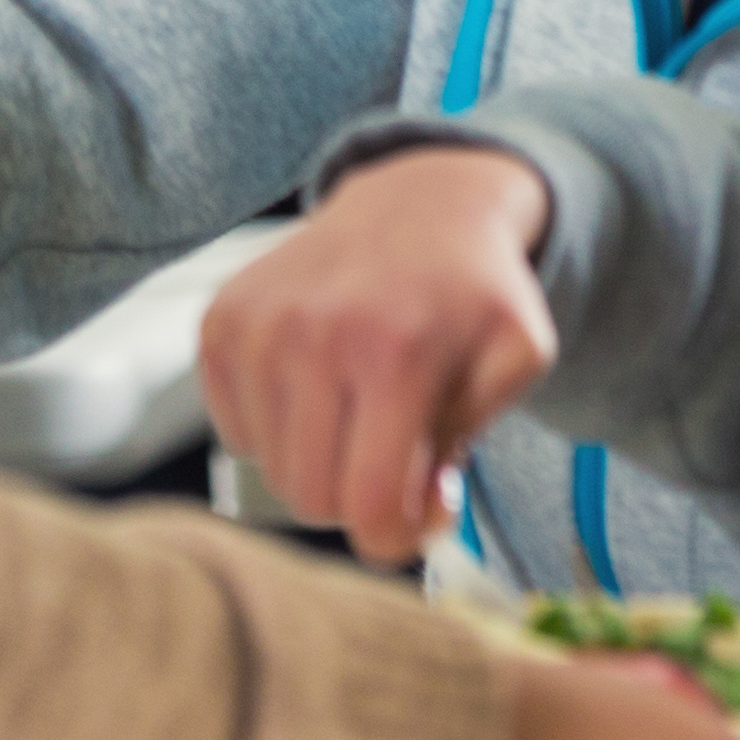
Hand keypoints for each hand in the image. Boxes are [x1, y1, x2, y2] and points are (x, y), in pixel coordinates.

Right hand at [197, 147, 558, 566]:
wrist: (419, 201)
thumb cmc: (474, 293)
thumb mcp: (518, 359)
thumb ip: (469, 447)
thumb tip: (409, 509)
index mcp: (395, 354)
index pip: (369, 507)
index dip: (397, 538)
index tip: (423, 510)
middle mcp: (313, 336)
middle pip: (311, 499)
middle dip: (358, 499)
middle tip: (394, 458)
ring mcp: (257, 326)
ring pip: (270, 471)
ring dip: (320, 462)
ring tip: (362, 414)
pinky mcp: (221, 321)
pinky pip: (236, 432)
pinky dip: (279, 429)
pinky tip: (320, 387)